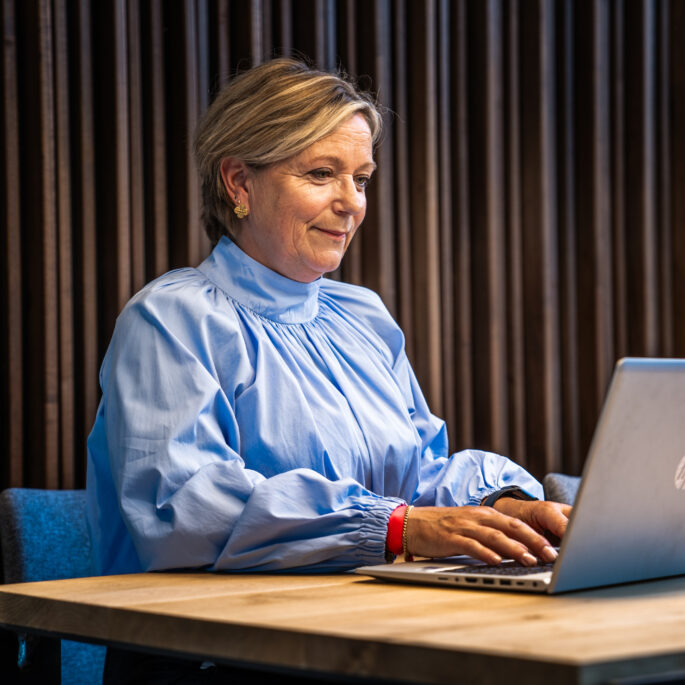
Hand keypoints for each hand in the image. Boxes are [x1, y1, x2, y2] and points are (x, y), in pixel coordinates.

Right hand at [404, 501, 570, 566]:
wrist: (413, 522)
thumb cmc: (445, 528)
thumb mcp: (473, 527)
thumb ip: (494, 536)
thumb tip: (521, 552)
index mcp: (486, 514)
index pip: (518, 524)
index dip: (537, 535)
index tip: (556, 548)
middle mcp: (479, 517)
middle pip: (511, 527)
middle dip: (534, 541)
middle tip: (551, 555)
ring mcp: (465, 526)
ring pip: (495, 536)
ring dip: (514, 548)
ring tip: (529, 560)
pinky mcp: (451, 537)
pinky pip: (471, 545)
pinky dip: (485, 553)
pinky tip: (496, 561)